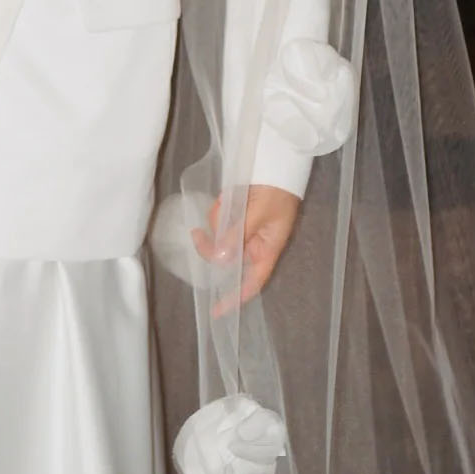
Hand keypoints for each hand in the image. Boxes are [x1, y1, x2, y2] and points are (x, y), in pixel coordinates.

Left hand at [190, 183, 301, 317]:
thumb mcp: (259, 211)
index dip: (235, 298)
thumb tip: (219, 258)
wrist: (278, 162)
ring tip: (230, 199)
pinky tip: (229, 195)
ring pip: (219, 235)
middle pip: (225, 257)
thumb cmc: (277, 190)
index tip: (215, 311)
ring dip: (219, 218)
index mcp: (266, 250)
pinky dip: (221, 207)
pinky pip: (220, 218)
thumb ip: (237, 234)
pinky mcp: (236, 215)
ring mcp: (244, 229)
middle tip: (196, 233)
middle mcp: (254, 244)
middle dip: (213, 243)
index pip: (251, 282)